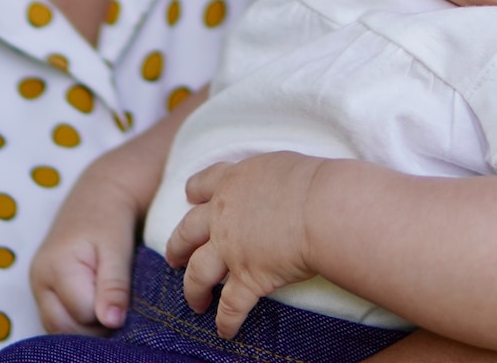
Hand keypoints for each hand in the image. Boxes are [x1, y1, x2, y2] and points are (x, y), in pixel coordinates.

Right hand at [29, 164, 139, 334]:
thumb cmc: (111, 218)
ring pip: (60, 328)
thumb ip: (114, 286)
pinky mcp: (43, 289)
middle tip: (118, 302)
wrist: (99, 194)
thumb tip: (112, 322)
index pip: (84, 314)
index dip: (109, 311)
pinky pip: (59, 319)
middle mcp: (39, 280)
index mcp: (55, 267)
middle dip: (95, 325)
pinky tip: (96, 304)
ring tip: (108, 302)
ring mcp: (38, 286)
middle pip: (65, 328)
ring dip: (86, 326)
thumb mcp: (117, 248)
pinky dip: (78, 320)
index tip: (125, 294)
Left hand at [164, 151, 326, 339]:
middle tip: (174, 257)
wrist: (322, 209)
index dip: (193, 193)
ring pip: (198, 274)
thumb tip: (280, 184)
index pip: (201, 185)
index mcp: (232, 182)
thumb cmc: (314, 182)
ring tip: (195, 302)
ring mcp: (231, 249)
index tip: (189, 198)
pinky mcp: (247, 278)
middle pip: (186, 232)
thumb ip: (267, 177)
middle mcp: (223, 216)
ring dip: (193, 290)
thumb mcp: (281, 165)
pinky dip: (226, 321)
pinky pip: (230, 306)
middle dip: (178, 247)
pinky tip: (225, 331)